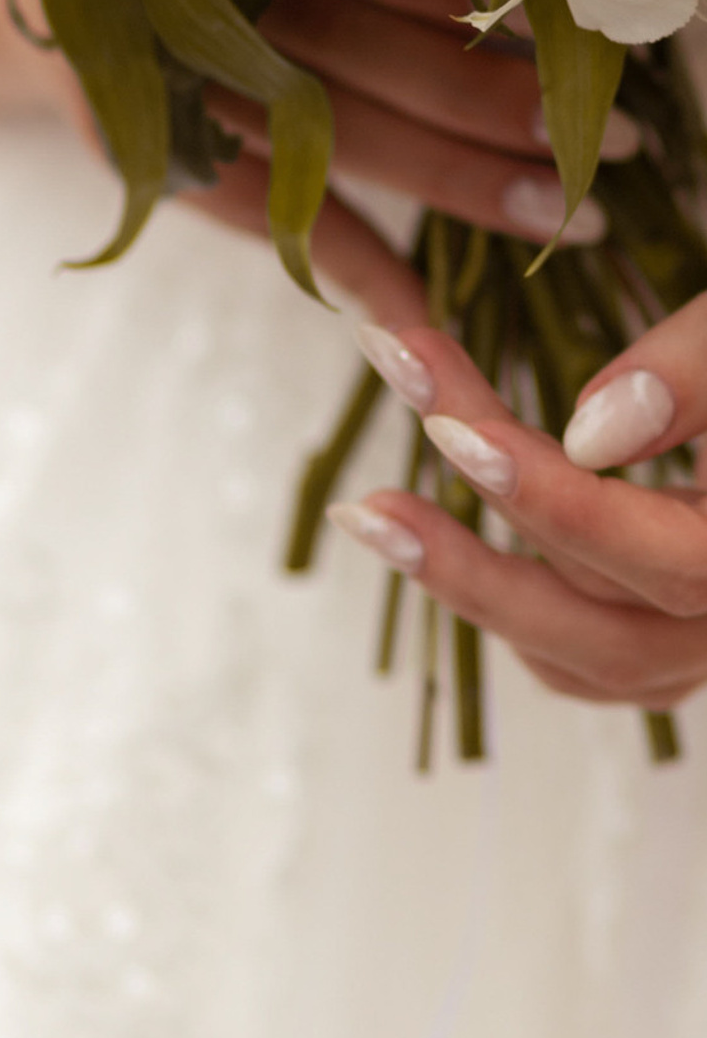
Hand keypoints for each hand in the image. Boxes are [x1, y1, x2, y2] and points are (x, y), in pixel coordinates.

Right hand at [178, 0, 631, 337]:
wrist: (44, 3)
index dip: (481, 0)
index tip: (583, 37)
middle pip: (374, 54)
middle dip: (494, 100)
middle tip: (615, 141)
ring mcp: (186, 84)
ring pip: (340, 133)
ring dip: (455, 178)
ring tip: (555, 212)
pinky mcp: (171, 161)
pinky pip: (280, 222)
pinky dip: (359, 267)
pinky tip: (433, 315)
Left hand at [333, 313, 706, 711]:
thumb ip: (701, 372)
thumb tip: (588, 431)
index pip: (676, 559)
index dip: (558, 501)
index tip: (451, 430)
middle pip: (609, 628)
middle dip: (476, 566)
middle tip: (363, 504)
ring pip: (587, 658)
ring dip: (472, 588)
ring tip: (368, 515)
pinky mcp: (681, 639)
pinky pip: (590, 664)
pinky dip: (515, 617)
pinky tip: (441, 548)